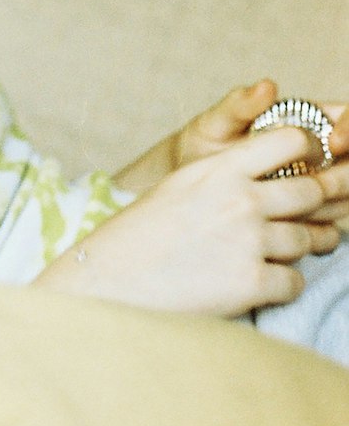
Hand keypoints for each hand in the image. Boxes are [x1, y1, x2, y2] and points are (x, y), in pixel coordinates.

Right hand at [39, 126, 342, 318]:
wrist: (110, 279)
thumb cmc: (142, 233)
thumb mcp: (183, 185)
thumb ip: (229, 174)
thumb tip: (278, 176)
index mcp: (220, 166)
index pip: (292, 140)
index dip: (310, 151)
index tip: (310, 163)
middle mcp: (240, 199)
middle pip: (311, 191)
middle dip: (316, 205)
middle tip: (308, 216)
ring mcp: (248, 241)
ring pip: (308, 239)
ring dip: (301, 248)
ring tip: (277, 252)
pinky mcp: (252, 283)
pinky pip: (295, 282)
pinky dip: (283, 285)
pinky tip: (258, 282)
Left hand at [178, 84, 348, 223]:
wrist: (186, 187)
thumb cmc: (203, 146)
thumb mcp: (216, 123)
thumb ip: (240, 105)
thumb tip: (267, 86)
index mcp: (303, 120)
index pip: (346, 117)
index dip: (348, 129)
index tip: (332, 143)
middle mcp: (317, 153)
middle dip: (346, 173)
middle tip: (322, 184)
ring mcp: (316, 186)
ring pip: (346, 195)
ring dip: (336, 202)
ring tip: (300, 210)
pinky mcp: (308, 216)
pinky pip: (329, 224)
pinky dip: (322, 229)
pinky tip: (298, 231)